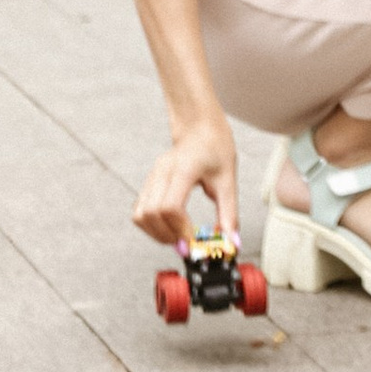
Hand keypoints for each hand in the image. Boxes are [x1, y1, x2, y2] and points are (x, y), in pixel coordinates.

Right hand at [133, 112, 239, 249]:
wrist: (200, 127)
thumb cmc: (215, 148)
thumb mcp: (227, 180)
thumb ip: (228, 212)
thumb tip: (230, 241)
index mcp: (183, 169)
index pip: (170, 206)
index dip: (180, 228)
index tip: (193, 240)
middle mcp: (162, 172)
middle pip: (150, 213)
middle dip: (167, 235)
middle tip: (186, 244)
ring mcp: (152, 177)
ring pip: (140, 215)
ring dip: (156, 233)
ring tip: (177, 237)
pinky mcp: (148, 183)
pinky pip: (139, 211)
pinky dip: (150, 226)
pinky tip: (168, 228)